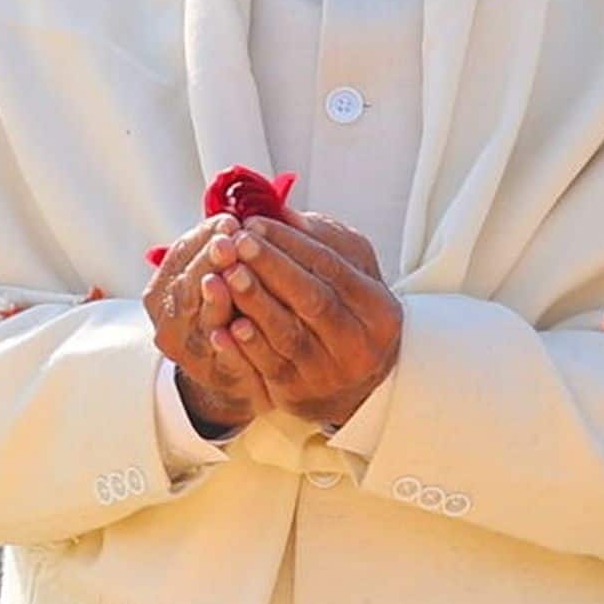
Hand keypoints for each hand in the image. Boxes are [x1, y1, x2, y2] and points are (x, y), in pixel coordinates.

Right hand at [143, 215, 265, 430]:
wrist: (232, 376)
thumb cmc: (228, 316)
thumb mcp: (214, 280)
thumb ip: (221, 252)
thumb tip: (246, 206)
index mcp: (165, 291)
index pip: (181, 255)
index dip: (203, 237)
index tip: (229, 220)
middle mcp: (169, 320)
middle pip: (185, 286)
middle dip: (207, 261)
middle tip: (229, 240)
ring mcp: (190, 350)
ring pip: (198, 320)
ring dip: (212, 299)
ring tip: (226, 278)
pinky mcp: (218, 375)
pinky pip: (222, 359)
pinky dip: (228, 345)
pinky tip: (239, 329)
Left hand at [211, 212, 399, 428]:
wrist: (349, 381)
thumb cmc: (345, 312)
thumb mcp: (349, 275)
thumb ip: (321, 241)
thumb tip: (281, 211)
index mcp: (379, 309)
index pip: (332, 267)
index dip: (291, 243)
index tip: (254, 223)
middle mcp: (359, 343)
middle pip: (312, 299)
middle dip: (272, 268)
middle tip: (237, 242)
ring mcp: (329, 372)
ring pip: (287, 333)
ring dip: (254, 303)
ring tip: (226, 275)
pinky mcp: (297, 392)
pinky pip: (267, 365)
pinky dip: (244, 345)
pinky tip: (224, 325)